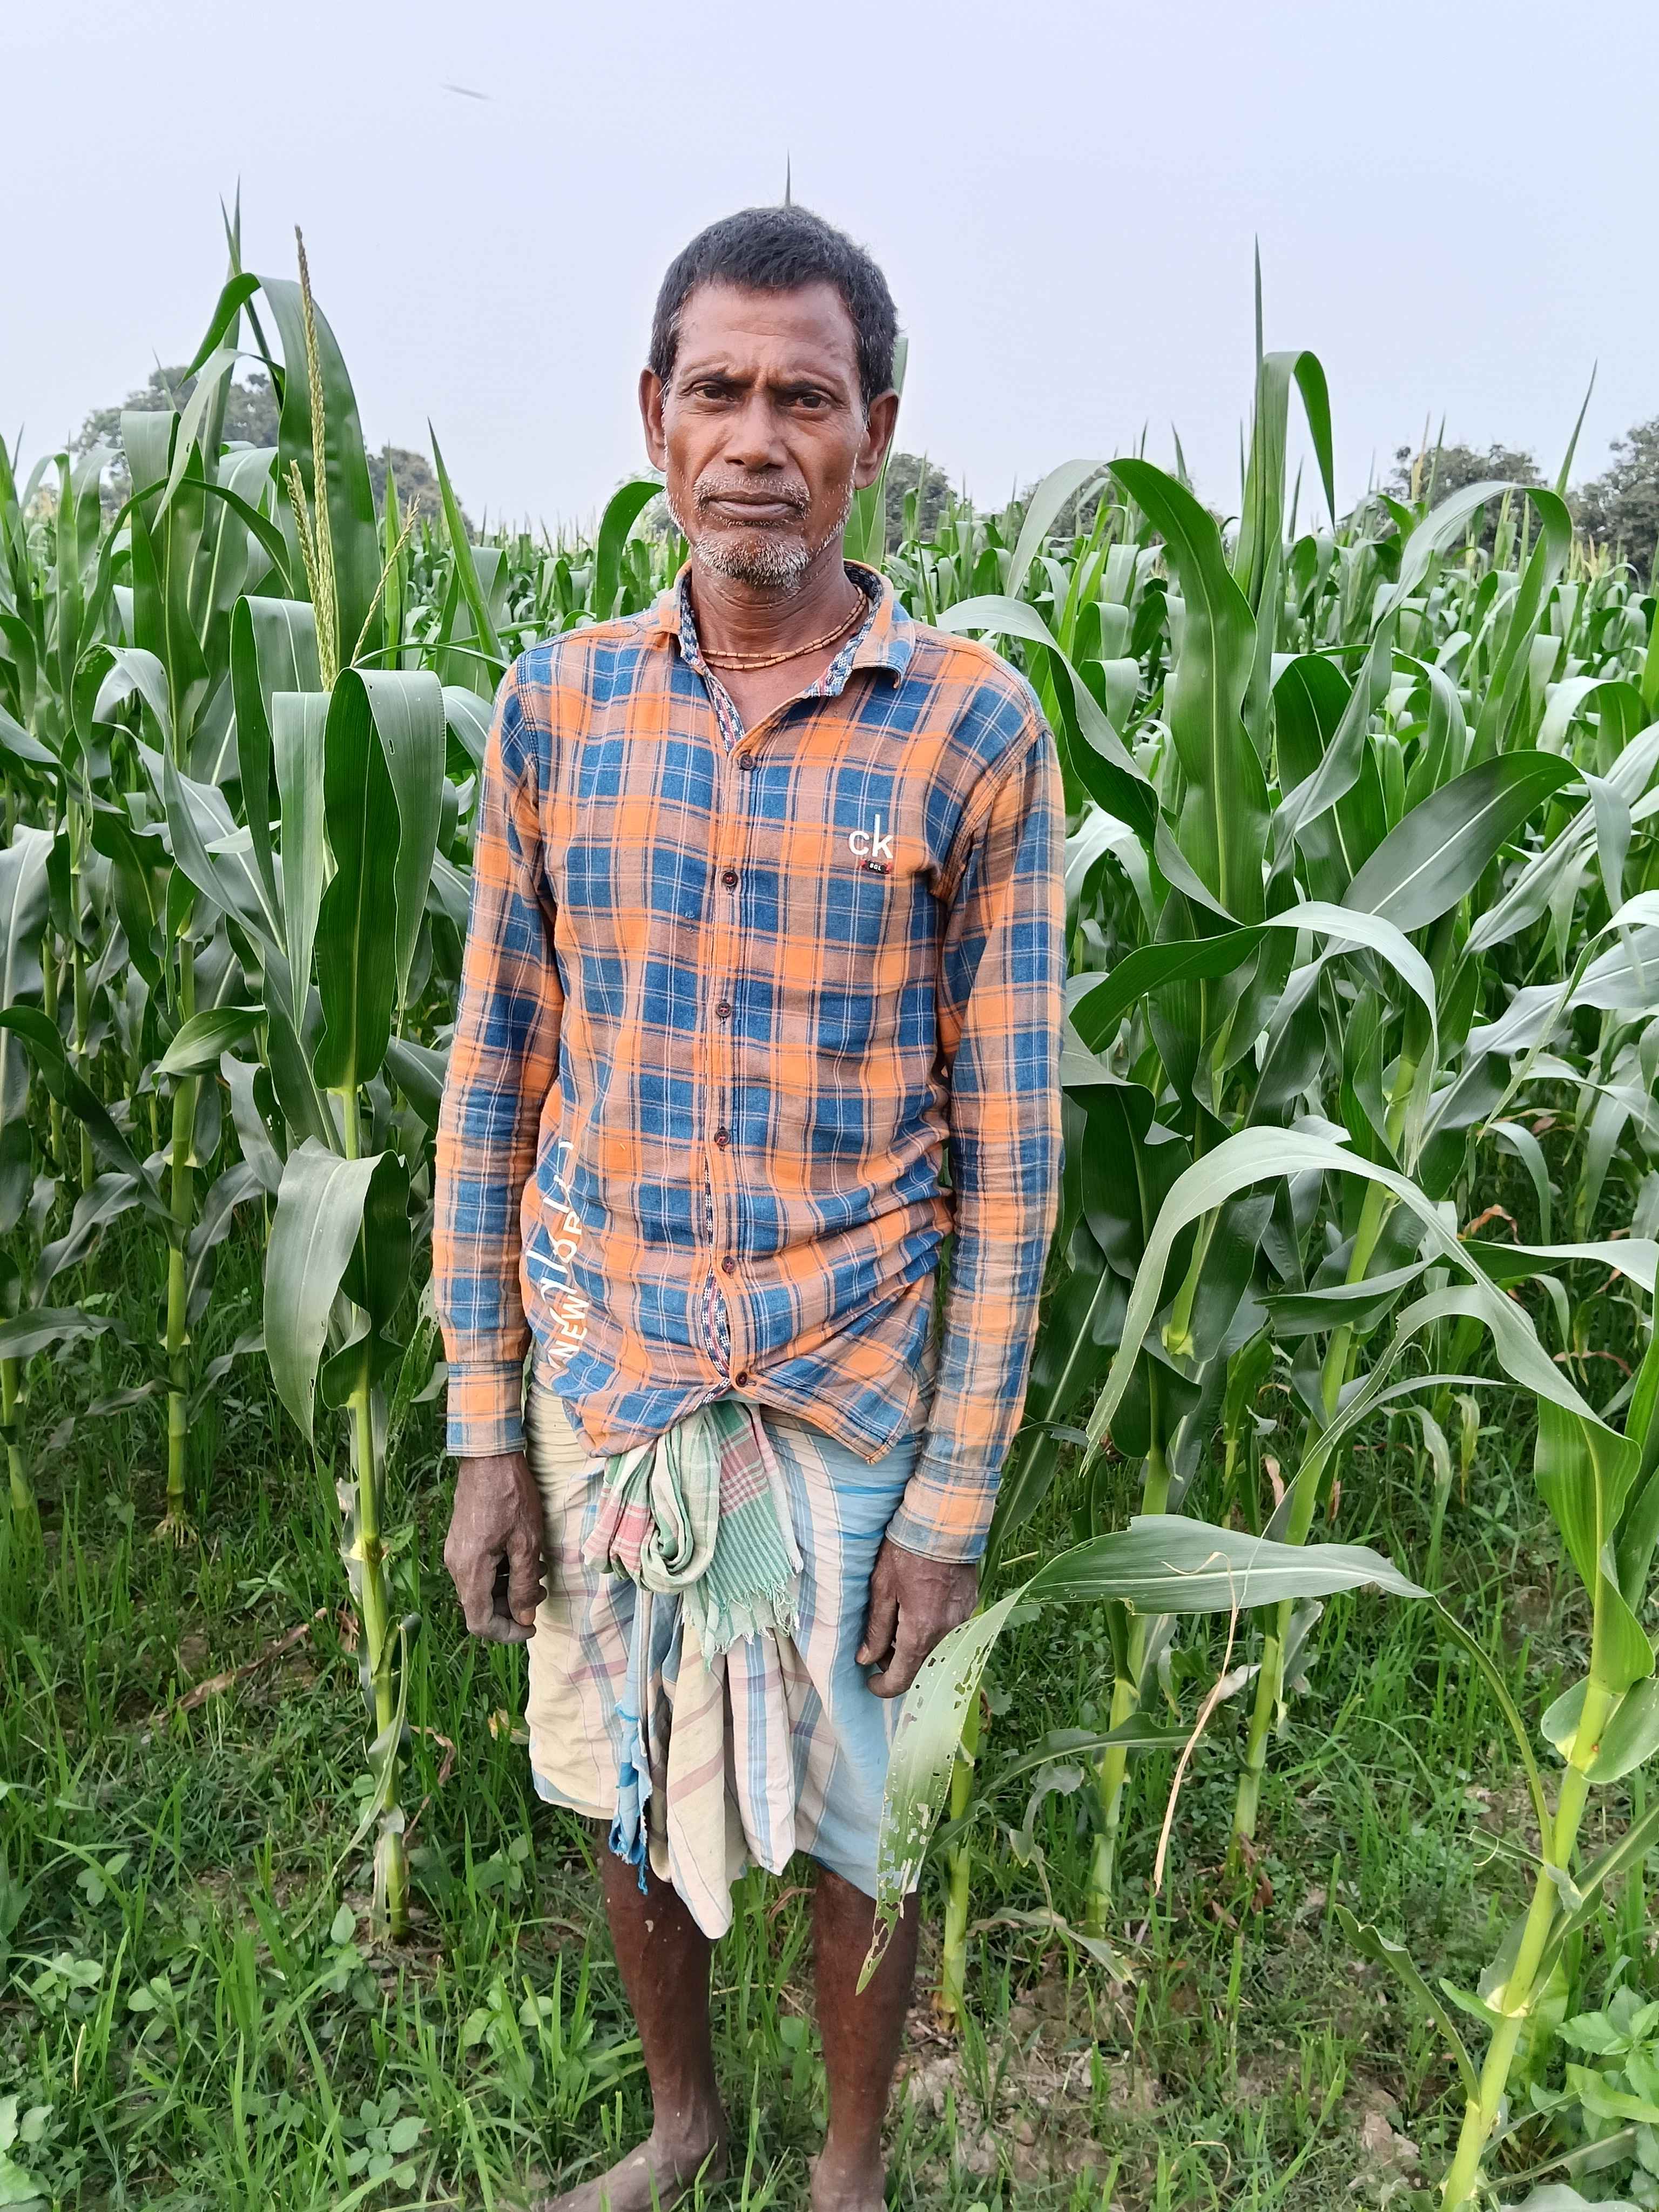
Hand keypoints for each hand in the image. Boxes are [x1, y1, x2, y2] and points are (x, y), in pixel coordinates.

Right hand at [443, 1451, 545, 1643]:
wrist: (489, 1457)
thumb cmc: (511, 1496)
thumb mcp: (527, 1542)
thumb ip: (524, 1584)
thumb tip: (524, 1618)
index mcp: (470, 1570)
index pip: (480, 1622)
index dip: (507, 1633)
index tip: (532, 1627)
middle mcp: (456, 1565)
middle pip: (480, 1607)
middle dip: (513, 1607)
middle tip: (540, 1592)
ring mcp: (456, 1553)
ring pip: (481, 1589)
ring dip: (509, 1588)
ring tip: (536, 1571)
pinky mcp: (461, 1542)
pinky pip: (479, 1571)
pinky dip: (501, 1573)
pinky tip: (522, 1556)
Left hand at [857, 1536, 978, 1697]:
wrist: (943, 1522)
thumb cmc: (907, 1551)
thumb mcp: (882, 1588)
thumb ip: (876, 1628)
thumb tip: (866, 1658)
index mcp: (920, 1631)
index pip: (903, 1678)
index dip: (884, 1687)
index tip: (870, 1684)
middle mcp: (946, 1633)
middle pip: (921, 1668)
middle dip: (897, 1666)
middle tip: (879, 1648)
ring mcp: (961, 1621)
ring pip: (936, 1652)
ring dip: (914, 1650)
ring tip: (895, 1628)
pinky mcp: (969, 1608)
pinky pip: (949, 1635)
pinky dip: (931, 1635)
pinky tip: (916, 1616)